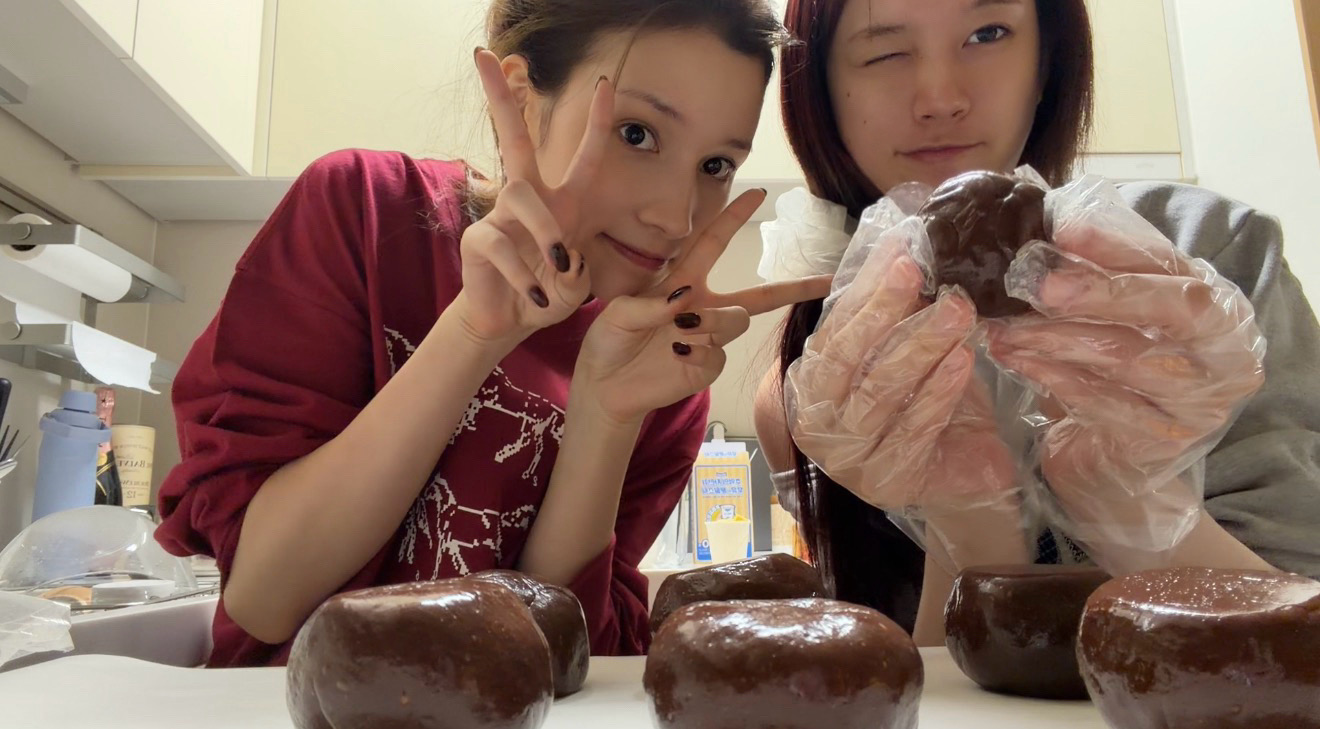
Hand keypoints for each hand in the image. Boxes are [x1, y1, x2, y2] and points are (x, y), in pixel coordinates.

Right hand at [453, 49, 611, 343]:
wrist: (508, 322)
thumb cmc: (546, 296)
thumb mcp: (576, 288)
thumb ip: (579, 276)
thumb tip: (563, 257)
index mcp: (564, 204)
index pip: (586, 157)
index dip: (597, 123)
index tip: (605, 84)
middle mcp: (529, 200)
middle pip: (514, 139)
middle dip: (502, 97)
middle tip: (483, 55)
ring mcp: (499, 217)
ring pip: (521, 194)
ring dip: (545, 229)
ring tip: (558, 267)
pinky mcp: (478, 241)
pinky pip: (503, 247)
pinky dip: (525, 276)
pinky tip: (537, 297)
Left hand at [575, 189, 833, 424]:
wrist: (604, 386)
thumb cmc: (608, 342)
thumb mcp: (618, 314)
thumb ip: (650, 304)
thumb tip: (685, 300)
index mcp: (681, 282)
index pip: (713, 243)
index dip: (734, 217)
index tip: (758, 192)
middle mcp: (702, 308)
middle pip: (757, 296)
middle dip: (794, 288)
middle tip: (827, 280)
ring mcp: (707, 339)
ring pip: (736, 320)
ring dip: (713, 320)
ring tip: (681, 330)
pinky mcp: (705, 368)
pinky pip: (719, 354)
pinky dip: (699, 351)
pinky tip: (676, 354)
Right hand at [785, 222, 1018, 515]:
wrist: (957, 476)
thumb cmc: (924, 406)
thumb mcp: (902, 353)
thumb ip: (892, 312)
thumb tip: (900, 241)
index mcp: (811, 384)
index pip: (832, 330)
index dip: (864, 292)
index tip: (900, 256)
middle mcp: (818, 421)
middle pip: (845, 359)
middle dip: (882, 311)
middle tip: (920, 272)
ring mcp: (848, 457)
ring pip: (879, 392)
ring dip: (919, 346)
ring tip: (956, 311)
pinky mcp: (886, 481)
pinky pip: (912, 429)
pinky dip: (938, 391)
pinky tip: (962, 360)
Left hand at [987, 206, 1265, 565]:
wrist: (1118, 462)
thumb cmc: (1115, 374)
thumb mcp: (1118, 318)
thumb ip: (1099, 273)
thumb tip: (1047, 219)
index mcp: (1217, 304)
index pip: (1172, 263)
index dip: (1118, 245)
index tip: (1061, 228)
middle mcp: (1225, 350)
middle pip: (1173, 307)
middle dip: (1099, 290)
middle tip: (1035, 281)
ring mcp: (1201, 400)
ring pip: (1126, 356)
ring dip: (1054, 337)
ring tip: (1002, 323)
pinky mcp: (1164, 440)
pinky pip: (1102, 402)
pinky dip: (1051, 377)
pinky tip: (1013, 359)